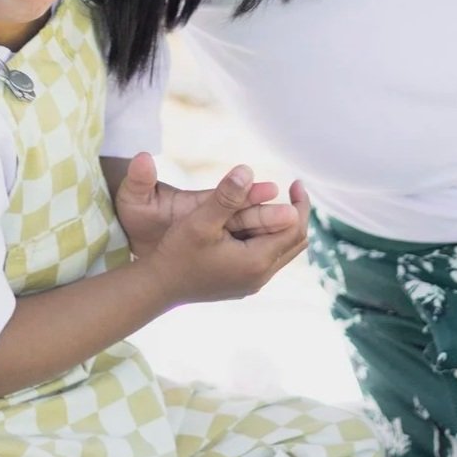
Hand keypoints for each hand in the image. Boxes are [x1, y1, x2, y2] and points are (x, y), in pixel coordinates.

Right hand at [140, 165, 309, 305]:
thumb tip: (248, 170)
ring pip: (282, 251)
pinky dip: (269, 237)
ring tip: (276, 201)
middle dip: (297, 213)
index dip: (300, 204)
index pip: (294, 229)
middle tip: (293, 188)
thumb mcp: (201, 221)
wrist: (157, 286)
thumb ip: (226, 197)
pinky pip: (268, 258)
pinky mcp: (241, 283)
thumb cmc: (177, 253)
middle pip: (294, 242)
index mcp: (256, 261)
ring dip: (282, 226)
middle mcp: (260, 276)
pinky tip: (255, 221)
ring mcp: (251, 283)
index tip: (295, 181)